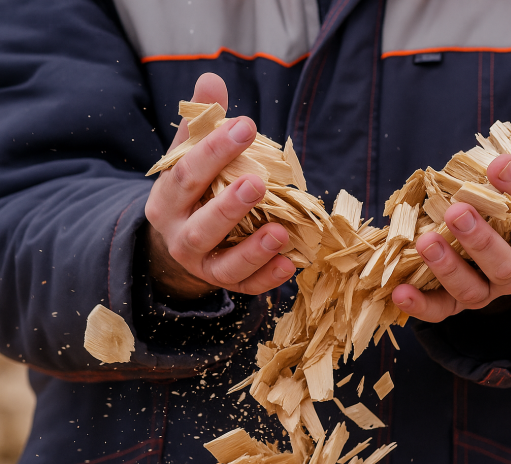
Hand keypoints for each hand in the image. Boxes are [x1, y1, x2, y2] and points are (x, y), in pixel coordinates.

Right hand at [142, 73, 294, 299]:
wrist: (179, 242)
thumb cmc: (194, 190)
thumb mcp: (191, 156)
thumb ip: (203, 124)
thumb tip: (212, 79)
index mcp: (167, 199)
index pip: (186, 174)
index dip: (214, 150)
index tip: (246, 125)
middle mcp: (180, 235)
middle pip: (202, 226)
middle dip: (229, 206)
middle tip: (258, 182)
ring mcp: (202, 265)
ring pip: (224, 265)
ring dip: (253, 250)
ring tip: (280, 231)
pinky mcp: (224, 283)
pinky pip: (246, 286)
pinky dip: (268, 279)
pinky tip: (291, 262)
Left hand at [392, 123, 510, 321]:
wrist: (510, 250)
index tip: (500, 164)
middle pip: (503, 263)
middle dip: (481, 239)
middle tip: (459, 210)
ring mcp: (486, 291)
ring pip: (472, 289)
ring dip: (448, 268)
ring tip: (425, 242)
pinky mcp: (455, 304)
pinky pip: (440, 311)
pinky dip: (421, 306)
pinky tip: (399, 292)